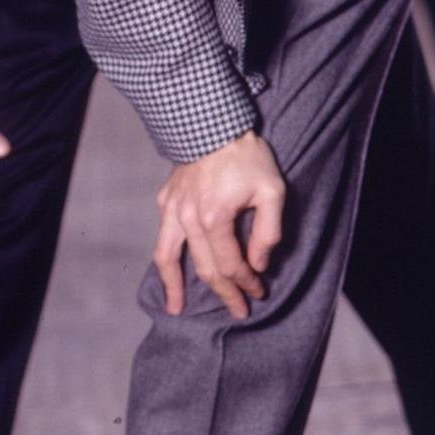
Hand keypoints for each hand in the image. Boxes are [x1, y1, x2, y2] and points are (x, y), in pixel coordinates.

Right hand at [153, 130, 285, 318]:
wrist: (211, 123)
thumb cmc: (247, 157)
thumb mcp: (272, 192)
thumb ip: (268, 232)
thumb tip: (259, 263)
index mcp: (215, 218)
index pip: (231, 265)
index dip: (246, 283)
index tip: (260, 291)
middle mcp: (188, 218)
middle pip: (205, 268)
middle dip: (224, 293)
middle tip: (239, 311)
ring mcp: (172, 209)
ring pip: (167, 257)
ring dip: (173, 286)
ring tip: (175, 308)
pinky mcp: (165, 200)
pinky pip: (162, 237)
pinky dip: (163, 259)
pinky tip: (169, 270)